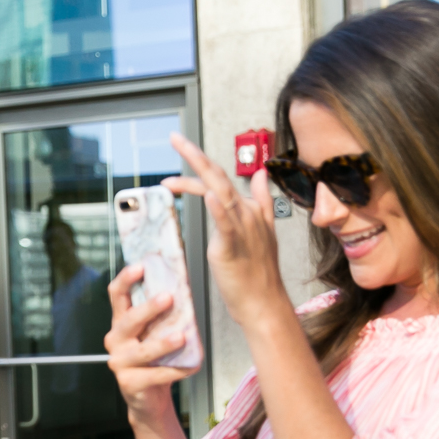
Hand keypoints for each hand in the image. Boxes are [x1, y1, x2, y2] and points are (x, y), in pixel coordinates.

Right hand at [105, 263, 199, 420]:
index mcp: (122, 322)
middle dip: (148, 308)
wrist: (150, 398)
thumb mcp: (156, 333)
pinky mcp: (129, 383)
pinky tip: (188, 367)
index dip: (126, 279)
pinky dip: (174, 371)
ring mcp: (120, 362)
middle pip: (128, 320)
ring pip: (141, 350)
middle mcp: (116, 340)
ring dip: (162, 343)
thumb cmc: (155, 360)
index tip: (141, 266)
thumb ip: (163, 315)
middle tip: (168, 298)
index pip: (117, 295)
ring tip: (180, 337)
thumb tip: (183, 289)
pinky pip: (153, 375)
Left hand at [162, 132, 290, 325]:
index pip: (221, 179)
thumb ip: (262, 200)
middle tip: (175, 137)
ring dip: (198, 175)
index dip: (200, 163)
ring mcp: (241, 228)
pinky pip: (226, 224)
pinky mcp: (233, 246)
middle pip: (219, 177)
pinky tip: (210, 195)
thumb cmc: (258, 271)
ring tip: (180, 158)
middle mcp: (246, 213)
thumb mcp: (262, 230)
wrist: (263, 301)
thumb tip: (263, 174)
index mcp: (248, 209)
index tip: (181, 147)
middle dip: (195, 155)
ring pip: (220, 193)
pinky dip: (219, 208)